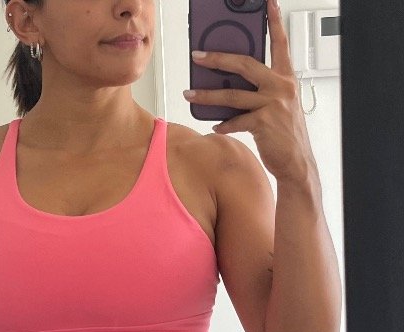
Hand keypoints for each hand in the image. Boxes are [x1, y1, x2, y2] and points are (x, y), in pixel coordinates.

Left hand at [183, 0, 317, 181]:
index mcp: (286, 79)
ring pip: (232, 95)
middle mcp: (281, 87)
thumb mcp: (278, 104)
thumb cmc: (285, 132)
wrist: (297, 161)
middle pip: (244, 65)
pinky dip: (223, 125)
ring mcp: (273, 105)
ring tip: (189, 94)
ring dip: (207, 95)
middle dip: (217, 59)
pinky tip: (216, 127)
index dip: (274, 22)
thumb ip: (260, 91)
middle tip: (198, 56)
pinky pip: (235, 121)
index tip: (268, 3)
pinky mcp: (264, 124)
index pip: (281, 44)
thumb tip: (229, 85)